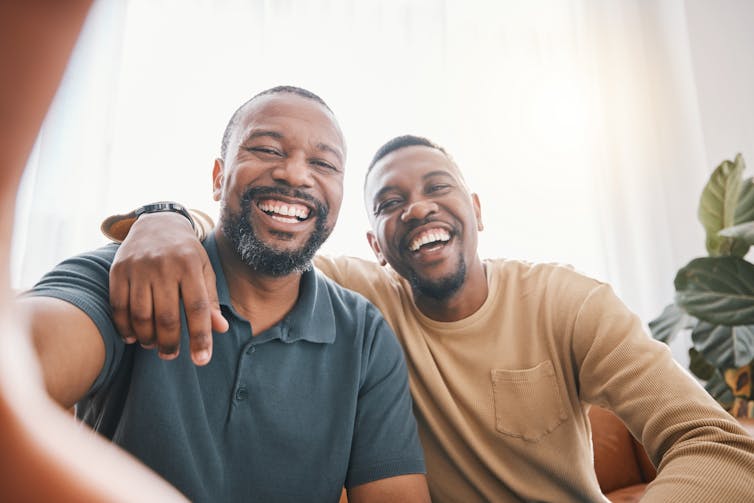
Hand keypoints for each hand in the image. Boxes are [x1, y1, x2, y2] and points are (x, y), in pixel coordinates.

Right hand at [109, 212, 227, 364]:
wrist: (157, 223)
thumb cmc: (186, 253)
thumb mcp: (204, 270)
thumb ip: (211, 299)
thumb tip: (221, 329)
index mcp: (190, 265)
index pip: (198, 308)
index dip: (200, 337)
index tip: (201, 360)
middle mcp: (163, 266)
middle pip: (167, 317)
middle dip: (170, 343)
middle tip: (171, 355)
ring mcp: (138, 268)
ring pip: (140, 316)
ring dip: (147, 338)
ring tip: (154, 346)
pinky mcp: (118, 271)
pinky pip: (119, 307)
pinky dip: (124, 328)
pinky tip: (133, 337)